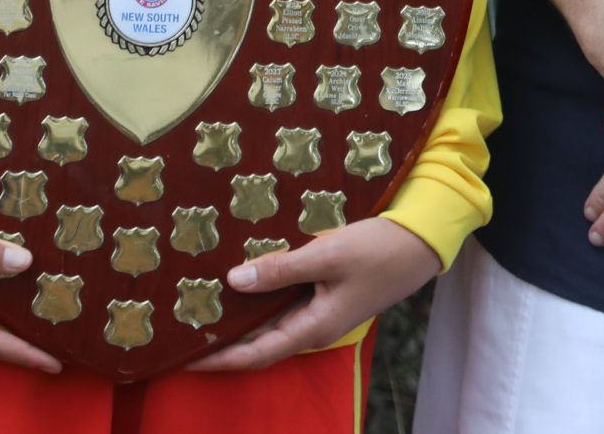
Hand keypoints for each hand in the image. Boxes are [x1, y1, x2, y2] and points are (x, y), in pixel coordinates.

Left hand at [188, 218, 440, 370]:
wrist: (421, 243)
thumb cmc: (378, 251)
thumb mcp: (327, 256)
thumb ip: (280, 269)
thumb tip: (233, 280)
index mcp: (313, 328)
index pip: (255, 355)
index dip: (218, 360)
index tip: (182, 359)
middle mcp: (313, 327)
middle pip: (258, 344)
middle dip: (221, 342)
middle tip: (183, 329)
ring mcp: (320, 313)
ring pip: (270, 323)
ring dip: (238, 320)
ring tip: (202, 307)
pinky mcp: (325, 296)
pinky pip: (283, 305)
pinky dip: (259, 299)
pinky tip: (242, 281)